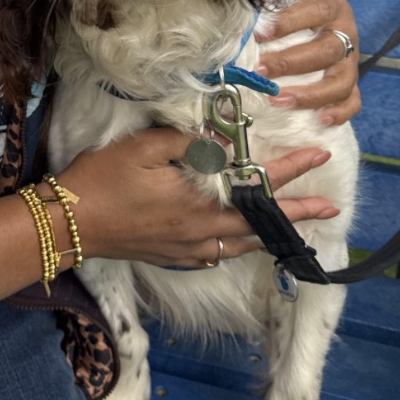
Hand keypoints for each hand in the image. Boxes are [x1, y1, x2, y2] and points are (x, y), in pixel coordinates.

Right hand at [63, 127, 338, 267]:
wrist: (69, 224)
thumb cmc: (103, 180)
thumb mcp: (143, 146)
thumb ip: (186, 142)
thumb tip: (219, 143)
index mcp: (199, 202)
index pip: (257, 184)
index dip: (291, 170)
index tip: (319, 157)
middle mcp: (202, 231)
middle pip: (260, 222)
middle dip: (297, 213)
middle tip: (329, 208)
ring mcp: (188, 249)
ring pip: (241, 243)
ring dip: (270, 233)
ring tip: (291, 228)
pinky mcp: (173, 258)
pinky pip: (216, 253)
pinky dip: (235, 245)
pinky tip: (235, 239)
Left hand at [256, 0, 360, 125]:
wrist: (322, 10)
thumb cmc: (297, 1)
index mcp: (333, 5)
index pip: (316, 11)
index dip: (288, 23)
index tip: (259, 34)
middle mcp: (346, 33)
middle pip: (326, 51)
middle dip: (290, 63)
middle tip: (260, 71)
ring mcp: (351, 61)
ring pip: (340, 81)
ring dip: (309, 94)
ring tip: (278, 100)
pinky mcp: (352, 82)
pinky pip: (353, 101)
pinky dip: (340, 112)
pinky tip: (321, 119)